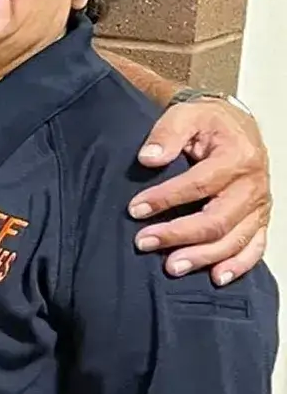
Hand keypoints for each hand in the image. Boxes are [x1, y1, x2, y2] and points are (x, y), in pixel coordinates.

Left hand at [131, 98, 269, 283]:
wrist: (236, 125)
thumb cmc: (206, 122)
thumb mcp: (184, 115)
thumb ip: (166, 134)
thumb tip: (148, 158)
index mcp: (237, 157)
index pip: (199, 185)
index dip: (165, 199)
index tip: (134, 209)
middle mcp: (253, 185)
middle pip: (217, 219)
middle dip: (178, 235)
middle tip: (144, 243)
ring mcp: (259, 205)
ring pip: (234, 239)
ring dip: (203, 257)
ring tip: (171, 267)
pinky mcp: (260, 218)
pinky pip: (255, 247)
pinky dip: (238, 265)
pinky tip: (217, 277)